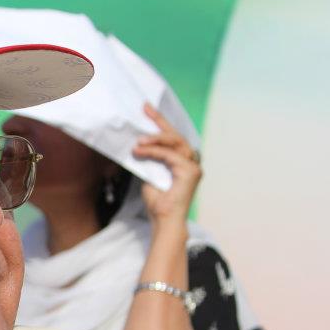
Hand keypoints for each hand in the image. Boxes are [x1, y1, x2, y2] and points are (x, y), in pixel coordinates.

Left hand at [132, 103, 201, 229]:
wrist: (163, 219)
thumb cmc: (157, 201)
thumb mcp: (149, 173)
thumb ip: (148, 158)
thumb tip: (136, 143)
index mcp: (183, 160)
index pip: (172, 137)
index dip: (160, 123)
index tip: (147, 109)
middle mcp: (191, 161)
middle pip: (176, 135)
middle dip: (160, 121)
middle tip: (146, 109)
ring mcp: (193, 165)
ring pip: (174, 142)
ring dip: (154, 138)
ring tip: (138, 141)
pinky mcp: (191, 171)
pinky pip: (169, 155)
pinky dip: (153, 151)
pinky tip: (140, 150)